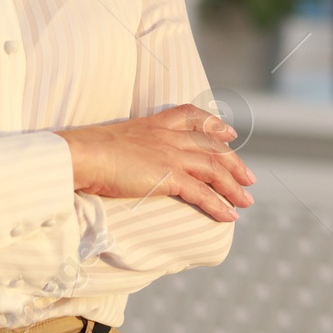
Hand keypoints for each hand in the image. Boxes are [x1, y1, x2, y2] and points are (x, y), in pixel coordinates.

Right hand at [52, 105, 254, 222]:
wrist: (83, 155)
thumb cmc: (87, 152)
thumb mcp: (112, 141)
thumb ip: (127, 148)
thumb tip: (123, 160)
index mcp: (154, 122)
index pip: (192, 115)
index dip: (214, 123)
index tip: (229, 132)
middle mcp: (167, 135)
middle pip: (211, 145)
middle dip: (233, 163)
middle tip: (249, 178)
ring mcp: (170, 154)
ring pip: (213, 169)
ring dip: (233, 187)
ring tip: (247, 202)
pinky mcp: (168, 175)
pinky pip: (201, 192)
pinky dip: (219, 205)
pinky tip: (230, 216)